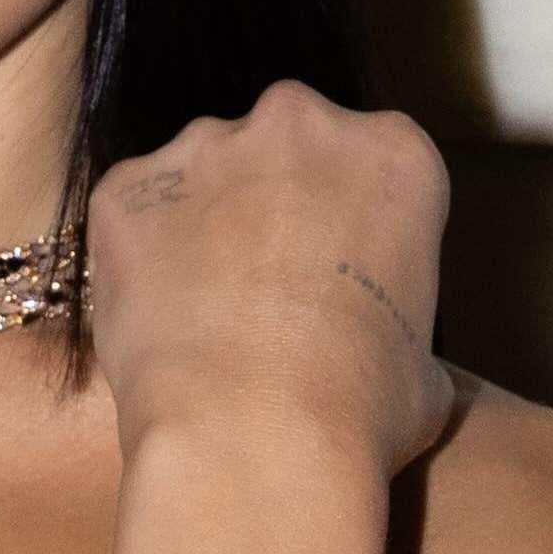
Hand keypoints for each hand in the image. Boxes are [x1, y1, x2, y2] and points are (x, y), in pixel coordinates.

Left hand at [86, 79, 455, 478]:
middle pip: (287, 144)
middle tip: (273, 280)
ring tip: (208, 305)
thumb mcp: (425, 359)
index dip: (355, 218)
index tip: (342, 266)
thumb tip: (372, 337)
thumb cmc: (359, 409)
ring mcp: (201, 145)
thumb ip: (392, 308)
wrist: (248, 431)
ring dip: (207, 217)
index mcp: (391, 152)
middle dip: (279, 196)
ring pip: (206, 168)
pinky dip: (143, 247)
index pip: (376, 162)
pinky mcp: (126, 182)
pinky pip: (137, 206)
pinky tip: (158, 313)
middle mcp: (296, 122)